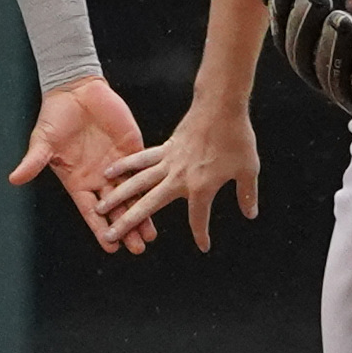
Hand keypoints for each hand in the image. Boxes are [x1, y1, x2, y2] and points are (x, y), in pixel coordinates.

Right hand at [9, 76, 157, 254]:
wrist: (75, 90)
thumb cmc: (56, 116)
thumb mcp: (43, 141)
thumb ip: (34, 161)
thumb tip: (14, 178)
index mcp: (78, 181)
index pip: (91, 212)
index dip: (101, 229)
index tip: (110, 247)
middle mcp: (99, 178)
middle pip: (115, 210)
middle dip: (126, 229)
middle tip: (138, 248)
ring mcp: (117, 165)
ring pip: (132, 195)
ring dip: (142, 214)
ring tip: (150, 236)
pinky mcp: (132, 149)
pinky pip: (143, 171)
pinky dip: (151, 185)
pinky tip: (162, 197)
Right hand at [98, 98, 258, 251]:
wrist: (221, 106)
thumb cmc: (237, 138)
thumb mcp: (248, 169)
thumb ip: (246, 194)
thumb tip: (250, 213)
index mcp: (201, 187)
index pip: (198, 218)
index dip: (201, 235)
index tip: (203, 246)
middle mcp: (179, 178)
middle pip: (148, 206)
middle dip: (129, 223)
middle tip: (111, 237)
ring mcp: (168, 162)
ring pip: (137, 183)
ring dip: (118, 196)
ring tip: (101, 207)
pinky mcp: (164, 147)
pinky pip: (140, 160)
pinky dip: (125, 166)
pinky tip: (109, 172)